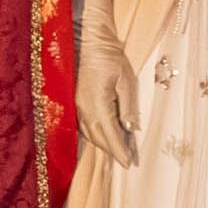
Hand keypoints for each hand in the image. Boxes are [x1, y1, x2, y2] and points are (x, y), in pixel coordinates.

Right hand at [80, 50, 134, 169]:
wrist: (91, 43)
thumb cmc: (111, 59)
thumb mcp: (127, 81)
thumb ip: (128, 107)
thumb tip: (131, 129)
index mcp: (98, 106)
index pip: (110, 136)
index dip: (120, 152)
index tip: (128, 164)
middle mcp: (84, 110)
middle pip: (98, 139)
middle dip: (112, 152)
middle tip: (127, 160)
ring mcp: (78, 107)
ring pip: (90, 134)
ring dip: (103, 145)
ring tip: (118, 150)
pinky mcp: (76, 102)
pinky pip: (85, 126)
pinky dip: (95, 135)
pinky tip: (104, 135)